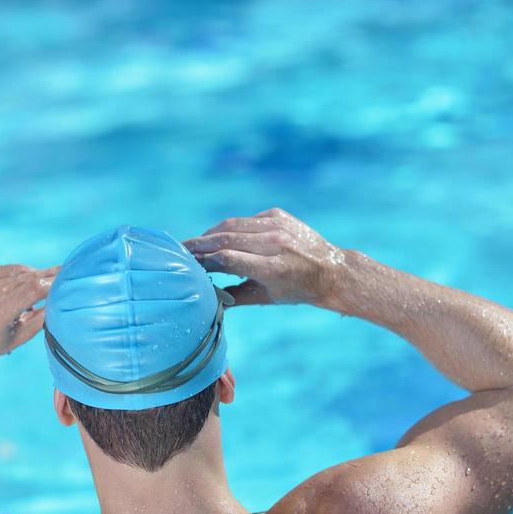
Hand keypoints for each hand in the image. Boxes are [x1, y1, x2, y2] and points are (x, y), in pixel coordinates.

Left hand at [0, 261, 59, 371]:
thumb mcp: (19, 337)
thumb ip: (42, 318)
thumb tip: (60, 300)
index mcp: (0, 310)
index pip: (36, 287)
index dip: (54, 281)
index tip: (69, 277)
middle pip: (27, 275)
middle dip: (45, 275)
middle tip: (61, 273)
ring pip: (15, 269)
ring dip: (29, 275)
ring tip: (40, 283)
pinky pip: (1, 268)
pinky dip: (11, 275)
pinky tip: (11, 288)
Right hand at [184, 207, 343, 305]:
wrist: (331, 270)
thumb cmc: (297, 290)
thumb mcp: (267, 299)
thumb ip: (235, 297)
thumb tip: (206, 297)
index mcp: (272, 268)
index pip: (227, 259)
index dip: (204, 260)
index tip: (188, 264)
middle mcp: (275, 243)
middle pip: (225, 238)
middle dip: (200, 244)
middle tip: (181, 249)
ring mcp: (277, 225)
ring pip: (232, 225)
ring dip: (211, 234)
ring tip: (196, 243)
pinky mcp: (278, 214)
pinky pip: (246, 220)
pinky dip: (231, 228)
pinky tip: (221, 237)